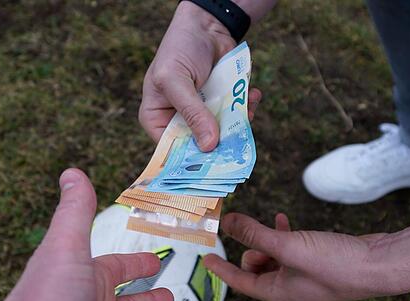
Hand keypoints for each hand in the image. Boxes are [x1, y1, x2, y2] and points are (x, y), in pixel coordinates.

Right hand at [139, 1, 261, 151]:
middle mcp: (178, 120)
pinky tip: (253, 95)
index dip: (190, 160)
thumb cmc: (179, 48)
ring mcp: (201, 113)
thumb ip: (192, 113)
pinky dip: (246, 108)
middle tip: (239, 144)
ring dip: (239, 123)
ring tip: (249, 107)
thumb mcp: (177, 81)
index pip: (171, 150)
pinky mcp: (221, 104)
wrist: (205, 25)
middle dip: (220, 143)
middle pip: (199, 146)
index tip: (213, 167)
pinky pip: (235, 117)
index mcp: (156, 118)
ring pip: (222, 133)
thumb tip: (209, 145)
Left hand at [203, 213, 391, 300]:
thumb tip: (227, 223)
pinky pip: (291, 250)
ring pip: (273, 259)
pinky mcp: (318, 262)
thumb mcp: (288, 247)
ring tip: (270, 226)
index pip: (239, 282)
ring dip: (267, 241)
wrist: (380, 266)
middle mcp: (288, 288)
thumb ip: (255, 234)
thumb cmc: (335, 264)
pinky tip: (286, 220)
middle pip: (255, 270)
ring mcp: (304, 277)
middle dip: (249, 251)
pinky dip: (285, 235)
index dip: (221, 268)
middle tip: (248, 230)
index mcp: (277, 293)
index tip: (206, 258)